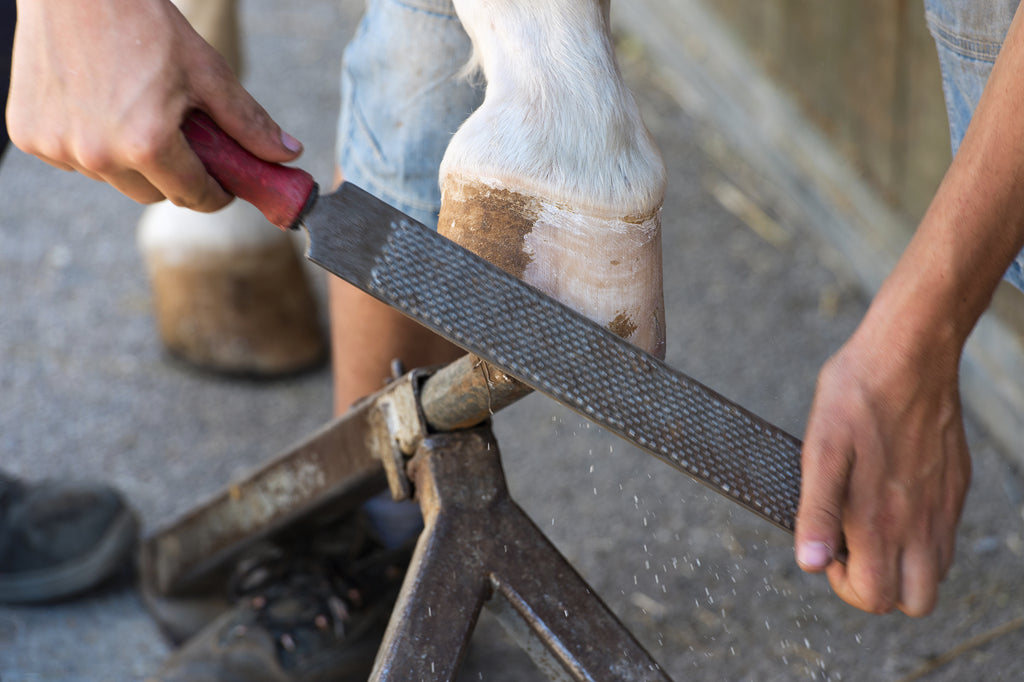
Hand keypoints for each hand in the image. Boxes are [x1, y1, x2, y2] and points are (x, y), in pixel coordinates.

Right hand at [7, 0, 301, 209]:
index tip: (225, 184)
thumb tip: (289, 155)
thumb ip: (248, 123)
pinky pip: (75, 160)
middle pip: (153, 195)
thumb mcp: (208, 74)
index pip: (195, 197)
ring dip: (130, 161)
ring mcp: (59, 148)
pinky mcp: (29, 136)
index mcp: (148, 144)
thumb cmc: (146, 25)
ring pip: (113, 179)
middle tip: (185, 143)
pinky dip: (91, 145)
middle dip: (175, 177)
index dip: (218, 193)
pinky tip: (98, 106)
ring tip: (137, 112)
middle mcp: (98, 155)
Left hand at [795, 315, 970, 616]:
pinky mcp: (955, 486)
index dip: (844, 584)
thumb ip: (815, 510)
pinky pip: (946, 536)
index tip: (828, 547)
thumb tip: (808, 562)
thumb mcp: (819, 448)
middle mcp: (919, 522)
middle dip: (879, 587)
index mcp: (880, 518)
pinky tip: (893, 498)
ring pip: (934, 573)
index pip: (874, 596)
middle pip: (913, 601)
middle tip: (851, 545)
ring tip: (870, 523)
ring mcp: (942, 506)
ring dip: (902, 564)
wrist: (910, 352)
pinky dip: (921, 536)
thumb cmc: (857, 395)